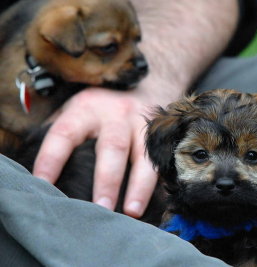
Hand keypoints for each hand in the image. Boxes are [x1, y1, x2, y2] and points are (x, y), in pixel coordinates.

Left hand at [33, 84, 173, 216]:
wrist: (146, 85)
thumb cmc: (103, 106)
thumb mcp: (78, 109)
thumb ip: (62, 132)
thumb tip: (40, 171)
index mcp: (86, 109)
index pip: (65, 134)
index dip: (52, 159)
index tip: (43, 185)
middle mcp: (117, 115)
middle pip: (113, 146)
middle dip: (107, 180)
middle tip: (102, 209)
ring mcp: (143, 124)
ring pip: (144, 155)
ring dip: (139, 186)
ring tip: (132, 211)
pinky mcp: (163, 135)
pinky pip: (163, 159)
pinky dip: (160, 182)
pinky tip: (157, 201)